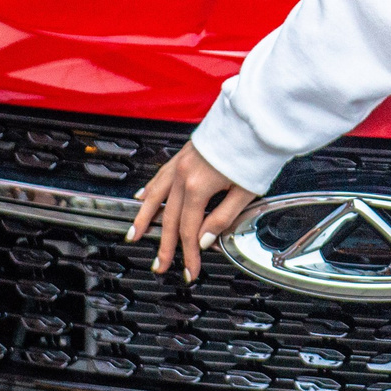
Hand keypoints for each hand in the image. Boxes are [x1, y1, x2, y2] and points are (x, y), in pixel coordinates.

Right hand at [127, 141, 257, 280]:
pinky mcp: (183, 154)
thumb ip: (222, 218)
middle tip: (160, 265)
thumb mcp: (245, 192)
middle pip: (170, 218)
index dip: (189, 254)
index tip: (190, 270)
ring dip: (144, 219)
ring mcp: (181, 163)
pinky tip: (142, 197)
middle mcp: (184, 175)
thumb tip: (205, 240)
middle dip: (165, 246)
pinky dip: (150, 189)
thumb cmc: (255, 152)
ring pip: (156, 196)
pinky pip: (160, 175)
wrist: (256, 120)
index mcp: (198, 186)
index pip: (190, 230)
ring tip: (134, 235)